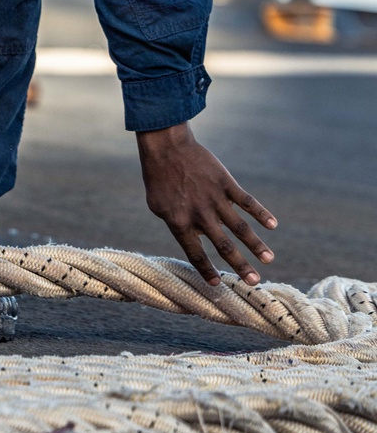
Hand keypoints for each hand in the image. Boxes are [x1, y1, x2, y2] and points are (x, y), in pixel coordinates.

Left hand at [136, 122, 276, 285]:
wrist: (167, 147)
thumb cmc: (159, 178)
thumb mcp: (158, 206)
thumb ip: (176, 224)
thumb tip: (193, 237)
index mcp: (180, 223)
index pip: (196, 254)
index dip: (207, 271)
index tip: (218, 285)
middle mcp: (200, 215)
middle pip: (224, 245)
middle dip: (241, 265)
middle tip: (254, 282)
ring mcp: (214, 198)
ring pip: (240, 227)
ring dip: (256, 245)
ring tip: (269, 260)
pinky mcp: (225, 183)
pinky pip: (246, 201)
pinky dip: (261, 213)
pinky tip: (273, 224)